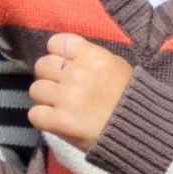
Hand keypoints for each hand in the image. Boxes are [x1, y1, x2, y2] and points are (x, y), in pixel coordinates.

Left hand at [28, 33, 132, 152]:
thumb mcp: (116, 66)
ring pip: (36, 89)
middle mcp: (76, 73)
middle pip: (42, 65)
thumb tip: (68, 58)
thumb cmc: (130, 98)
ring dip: (44, 98)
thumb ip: (90, 58)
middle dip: (49, 76)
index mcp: (91, 55)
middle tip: (61, 88)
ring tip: (58, 106)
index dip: (57, 54)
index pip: (56, 43)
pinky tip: (54, 120)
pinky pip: (34, 114)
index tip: (64, 65)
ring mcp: (66, 97)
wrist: (137, 131)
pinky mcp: (59, 120)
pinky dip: (42, 118)